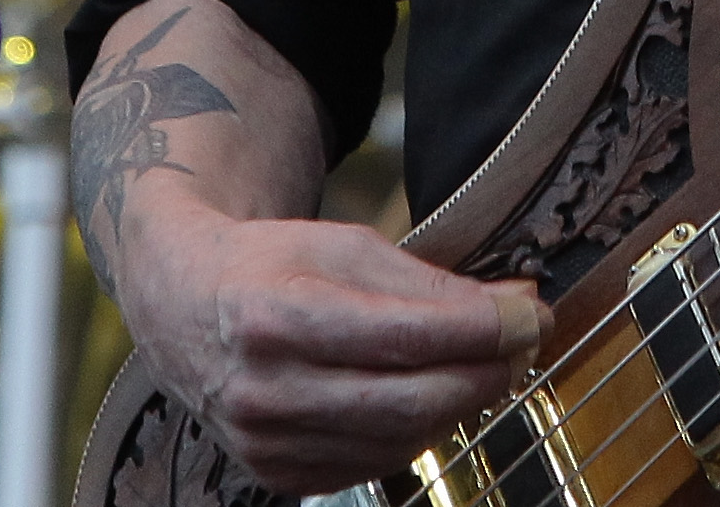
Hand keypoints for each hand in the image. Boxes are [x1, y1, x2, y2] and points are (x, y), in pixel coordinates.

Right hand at [73, 0, 541, 491]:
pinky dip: (414, 432)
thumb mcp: (345, 245)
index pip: (406, 335)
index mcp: (276, 315)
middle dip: (484, 374)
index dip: (484, 328)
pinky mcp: (275, 474)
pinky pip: (371, 463)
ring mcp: (265, 441)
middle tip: (524, 344)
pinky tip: (429, 397)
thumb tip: (517, 306)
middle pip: (408, 400)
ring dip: (458, 404)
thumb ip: (428, 283)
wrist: (185, 304)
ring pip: (398, 439)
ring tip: (484, 366)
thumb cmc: (272, 264)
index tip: (534, 312)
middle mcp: (264, 389)